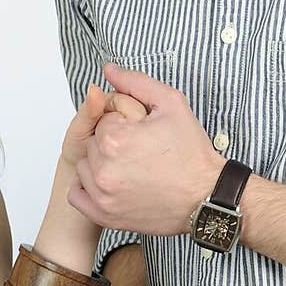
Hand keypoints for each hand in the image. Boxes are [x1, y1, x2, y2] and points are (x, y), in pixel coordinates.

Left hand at [68, 63, 222, 233]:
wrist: (207, 195)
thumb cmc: (192, 153)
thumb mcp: (170, 104)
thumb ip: (135, 83)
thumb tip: (109, 69)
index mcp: (115, 139)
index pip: (103, 120)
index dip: (124, 124)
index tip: (142, 134)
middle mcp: (104, 169)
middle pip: (93, 144)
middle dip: (113, 144)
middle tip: (142, 152)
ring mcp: (104, 195)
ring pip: (85, 167)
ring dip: (101, 165)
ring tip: (131, 168)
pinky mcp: (105, 215)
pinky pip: (78, 195)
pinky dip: (89, 188)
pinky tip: (112, 183)